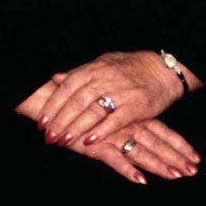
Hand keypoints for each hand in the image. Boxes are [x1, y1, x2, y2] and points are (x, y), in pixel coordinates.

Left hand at [27, 51, 190, 150]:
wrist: (163, 70)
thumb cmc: (131, 68)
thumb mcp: (104, 64)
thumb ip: (80, 73)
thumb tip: (56, 78)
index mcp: (95, 68)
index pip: (68, 87)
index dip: (53, 106)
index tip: (42, 122)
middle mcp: (107, 78)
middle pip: (77, 101)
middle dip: (60, 120)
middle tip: (49, 136)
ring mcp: (122, 92)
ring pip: (93, 111)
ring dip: (76, 127)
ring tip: (63, 141)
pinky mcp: (136, 106)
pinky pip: (115, 120)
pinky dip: (101, 131)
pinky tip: (89, 141)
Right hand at [77, 116, 198, 186]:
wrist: (57, 104)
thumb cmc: (86, 110)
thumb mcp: (113, 116)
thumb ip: (128, 125)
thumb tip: (142, 138)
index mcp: (134, 119)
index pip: (162, 133)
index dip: (179, 145)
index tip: (195, 158)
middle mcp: (128, 127)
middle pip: (156, 144)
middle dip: (175, 158)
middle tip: (192, 171)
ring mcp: (113, 136)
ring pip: (141, 153)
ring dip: (158, 165)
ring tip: (174, 175)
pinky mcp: (96, 146)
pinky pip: (114, 160)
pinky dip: (127, 169)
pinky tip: (140, 180)